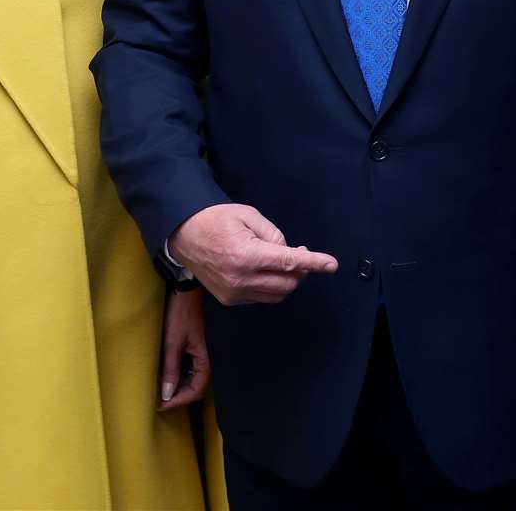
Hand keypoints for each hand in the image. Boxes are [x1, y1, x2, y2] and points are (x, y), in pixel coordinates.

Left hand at [159, 289, 208, 410]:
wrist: (186, 290)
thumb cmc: (181, 313)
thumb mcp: (173, 342)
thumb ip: (170, 369)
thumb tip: (166, 393)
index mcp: (205, 359)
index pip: (196, 390)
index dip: (179, 401)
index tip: (161, 406)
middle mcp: (207, 358)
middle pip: (196, 387)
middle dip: (178, 396)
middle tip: (159, 401)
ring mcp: (202, 352)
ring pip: (192, 378)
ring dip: (178, 386)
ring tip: (160, 390)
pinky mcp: (196, 346)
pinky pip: (190, 367)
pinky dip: (179, 375)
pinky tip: (166, 375)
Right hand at [170, 204, 337, 305]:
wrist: (184, 234)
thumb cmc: (216, 220)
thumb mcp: (249, 216)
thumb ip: (274, 235)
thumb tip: (291, 254)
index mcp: (247, 255)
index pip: (290, 263)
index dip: (314, 264)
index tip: (331, 265)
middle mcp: (241, 279)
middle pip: (288, 283)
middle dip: (301, 271)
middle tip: (301, 255)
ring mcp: (234, 293)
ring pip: (277, 294)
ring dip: (287, 280)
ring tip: (280, 262)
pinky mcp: (229, 299)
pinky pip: (262, 297)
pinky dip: (270, 286)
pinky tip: (264, 271)